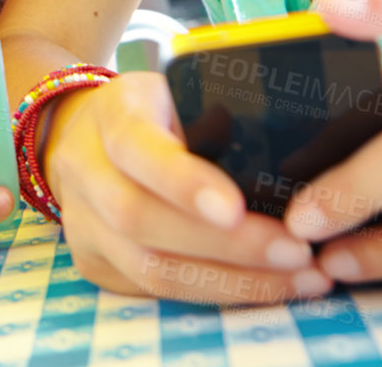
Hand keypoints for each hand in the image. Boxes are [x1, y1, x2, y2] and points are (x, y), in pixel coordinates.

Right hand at [42, 70, 335, 303]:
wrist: (80, 135)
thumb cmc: (154, 110)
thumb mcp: (178, 88)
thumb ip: (217, 112)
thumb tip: (300, 155)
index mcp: (111, 114)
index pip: (136, 147)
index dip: (181, 182)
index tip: (235, 207)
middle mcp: (84, 171)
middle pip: (142, 220)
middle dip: (227, 246)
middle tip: (298, 252)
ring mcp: (82, 224)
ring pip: (150, 269)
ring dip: (232, 282)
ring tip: (301, 279)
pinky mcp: (94, 263)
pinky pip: (156, 292)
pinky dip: (218, 293)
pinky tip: (269, 288)